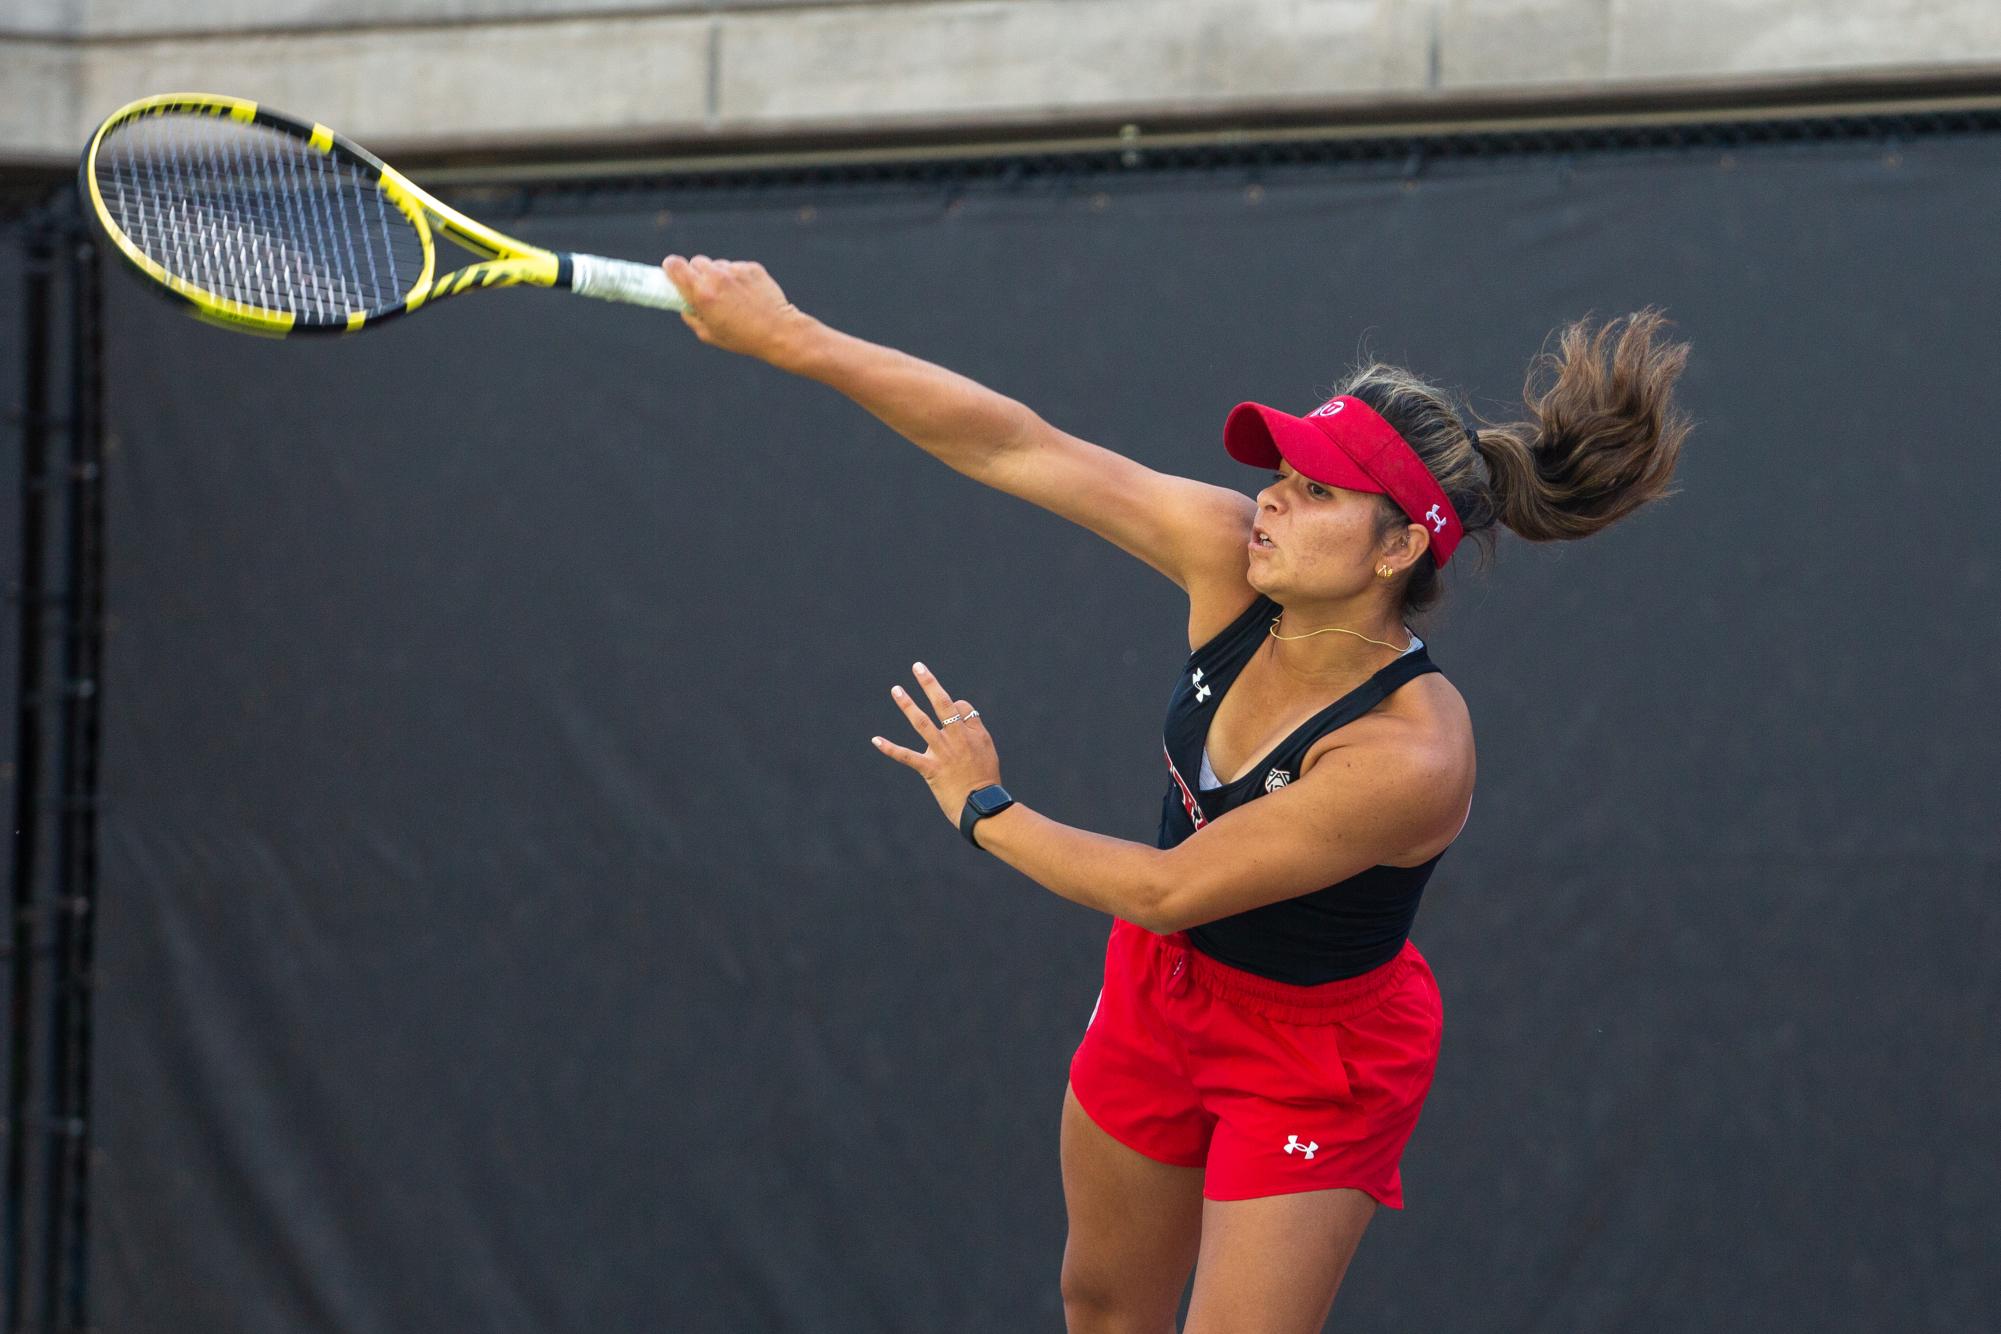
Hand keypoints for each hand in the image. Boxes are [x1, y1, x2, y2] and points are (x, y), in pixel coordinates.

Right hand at [659, 254, 808, 361]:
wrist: (778, 331)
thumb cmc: (742, 338)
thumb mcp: (708, 335)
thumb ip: (690, 317)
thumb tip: (684, 305)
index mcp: (702, 294)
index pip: (675, 265)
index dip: (671, 267)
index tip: (672, 271)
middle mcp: (717, 278)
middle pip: (696, 261)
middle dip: (696, 273)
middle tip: (704, 289)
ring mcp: (736, 271)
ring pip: (717, 264)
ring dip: (718, 275)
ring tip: (731, 296)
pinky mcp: (752, 268)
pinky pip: (736, 267)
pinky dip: (737, 277)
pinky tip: (747, 294)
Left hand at [871, 662, 1002, 827]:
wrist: (982, 806)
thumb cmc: (985, 780)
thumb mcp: (988, 750)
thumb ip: (974, 729)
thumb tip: (960, 710)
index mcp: (973, 733)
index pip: (960, 707)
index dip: (954, 705)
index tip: (951, 710)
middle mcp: (957, 738)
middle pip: (942, 704)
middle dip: (929, 683)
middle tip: (917, 667)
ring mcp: (942, 752)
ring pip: (922, 722)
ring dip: (907, 704)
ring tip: (896, 689)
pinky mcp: (930, 769)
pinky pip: (906, 756)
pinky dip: (890, 748)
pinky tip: (875, 740)